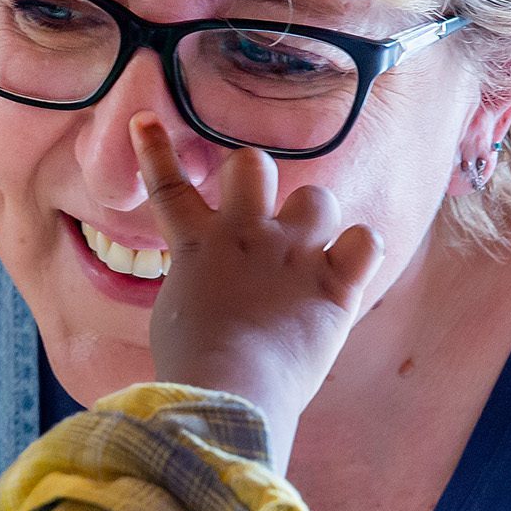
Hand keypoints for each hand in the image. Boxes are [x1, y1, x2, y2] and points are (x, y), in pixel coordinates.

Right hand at [130, 113, 379, 460]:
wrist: (228, 391)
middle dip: (254, 176)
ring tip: (309, 247)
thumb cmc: (191, 369)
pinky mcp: (334, 286)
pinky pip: (365, 240)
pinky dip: (359, 251)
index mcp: (197, 246)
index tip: (145, 119)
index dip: (154, 149)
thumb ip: (195, 287)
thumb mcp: (174, 318)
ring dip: (313, 217)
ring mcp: (293, 256)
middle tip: (257, 205)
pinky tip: (347, 267)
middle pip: (251, 165)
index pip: (168, 185)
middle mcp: (247, 237)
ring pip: (317, 198)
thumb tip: (209, 289)